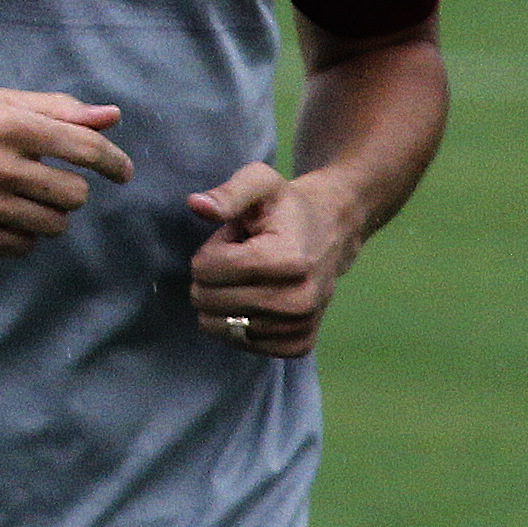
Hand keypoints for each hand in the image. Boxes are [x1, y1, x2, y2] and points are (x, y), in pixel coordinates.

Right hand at [0, 89, 127, 254]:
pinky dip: (20, 235)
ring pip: (52, 225)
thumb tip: (112, 117)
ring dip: (48, 215)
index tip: (122, 172)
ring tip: (22, 200)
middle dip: (71, 192)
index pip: (84, 149)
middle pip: (74, 195)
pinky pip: (22, 247)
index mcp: (7, 124)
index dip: (113, 162)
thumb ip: (56, 109)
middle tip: (49, 184)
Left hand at [184, 161, 359, 358]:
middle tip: (241, 260)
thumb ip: (228, 193)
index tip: (235, 241)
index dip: (210, 251)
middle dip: (213, 277)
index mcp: (288, 260)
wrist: (330, 232)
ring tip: (250, 278)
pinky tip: (256, 301)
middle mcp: (299, 300)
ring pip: (219, 326)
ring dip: (225, 299)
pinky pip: (241, 345)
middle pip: (209, 300)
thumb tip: (196, 205)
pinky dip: (238, 324)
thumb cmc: (285, 207)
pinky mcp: (300, 344)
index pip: (206, 270)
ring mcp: (301, 325)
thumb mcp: (259, 182)